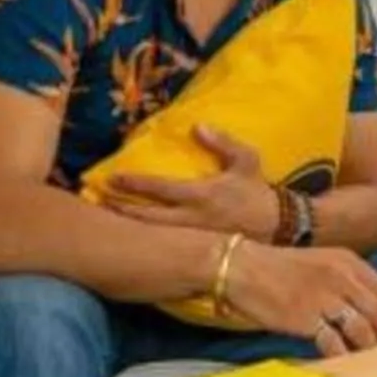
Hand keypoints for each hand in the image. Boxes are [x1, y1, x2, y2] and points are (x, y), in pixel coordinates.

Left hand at [105, 126, 277, 238]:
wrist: (277, 227)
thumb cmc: (257, 191)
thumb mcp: (246, 160)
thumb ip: (222, 142)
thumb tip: (197, 126)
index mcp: (203, 195)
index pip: (161, 189)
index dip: (135, 184)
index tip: (112, 178)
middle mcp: (193, 219)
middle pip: (148, 218)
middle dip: (122, 209)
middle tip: (99, 201)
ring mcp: (193, 238)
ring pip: (154, 234)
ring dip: (130, 226)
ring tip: (108, 218)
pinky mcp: (195, 250)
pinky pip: (165, 245)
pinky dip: (147, 239)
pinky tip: (132, 237)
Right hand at [224, 243, 376, 353]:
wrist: (242, 268)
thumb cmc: (279, 268)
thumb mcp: (320, 262)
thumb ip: (345, 280)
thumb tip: (366, 308)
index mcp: (347, 262)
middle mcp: (340, 277)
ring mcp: (323, 297)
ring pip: (362, 329)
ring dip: (369, 348)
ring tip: (369, 359)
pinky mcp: (305, 318)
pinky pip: (334, 343)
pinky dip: (343, 356)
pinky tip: (344, 362)